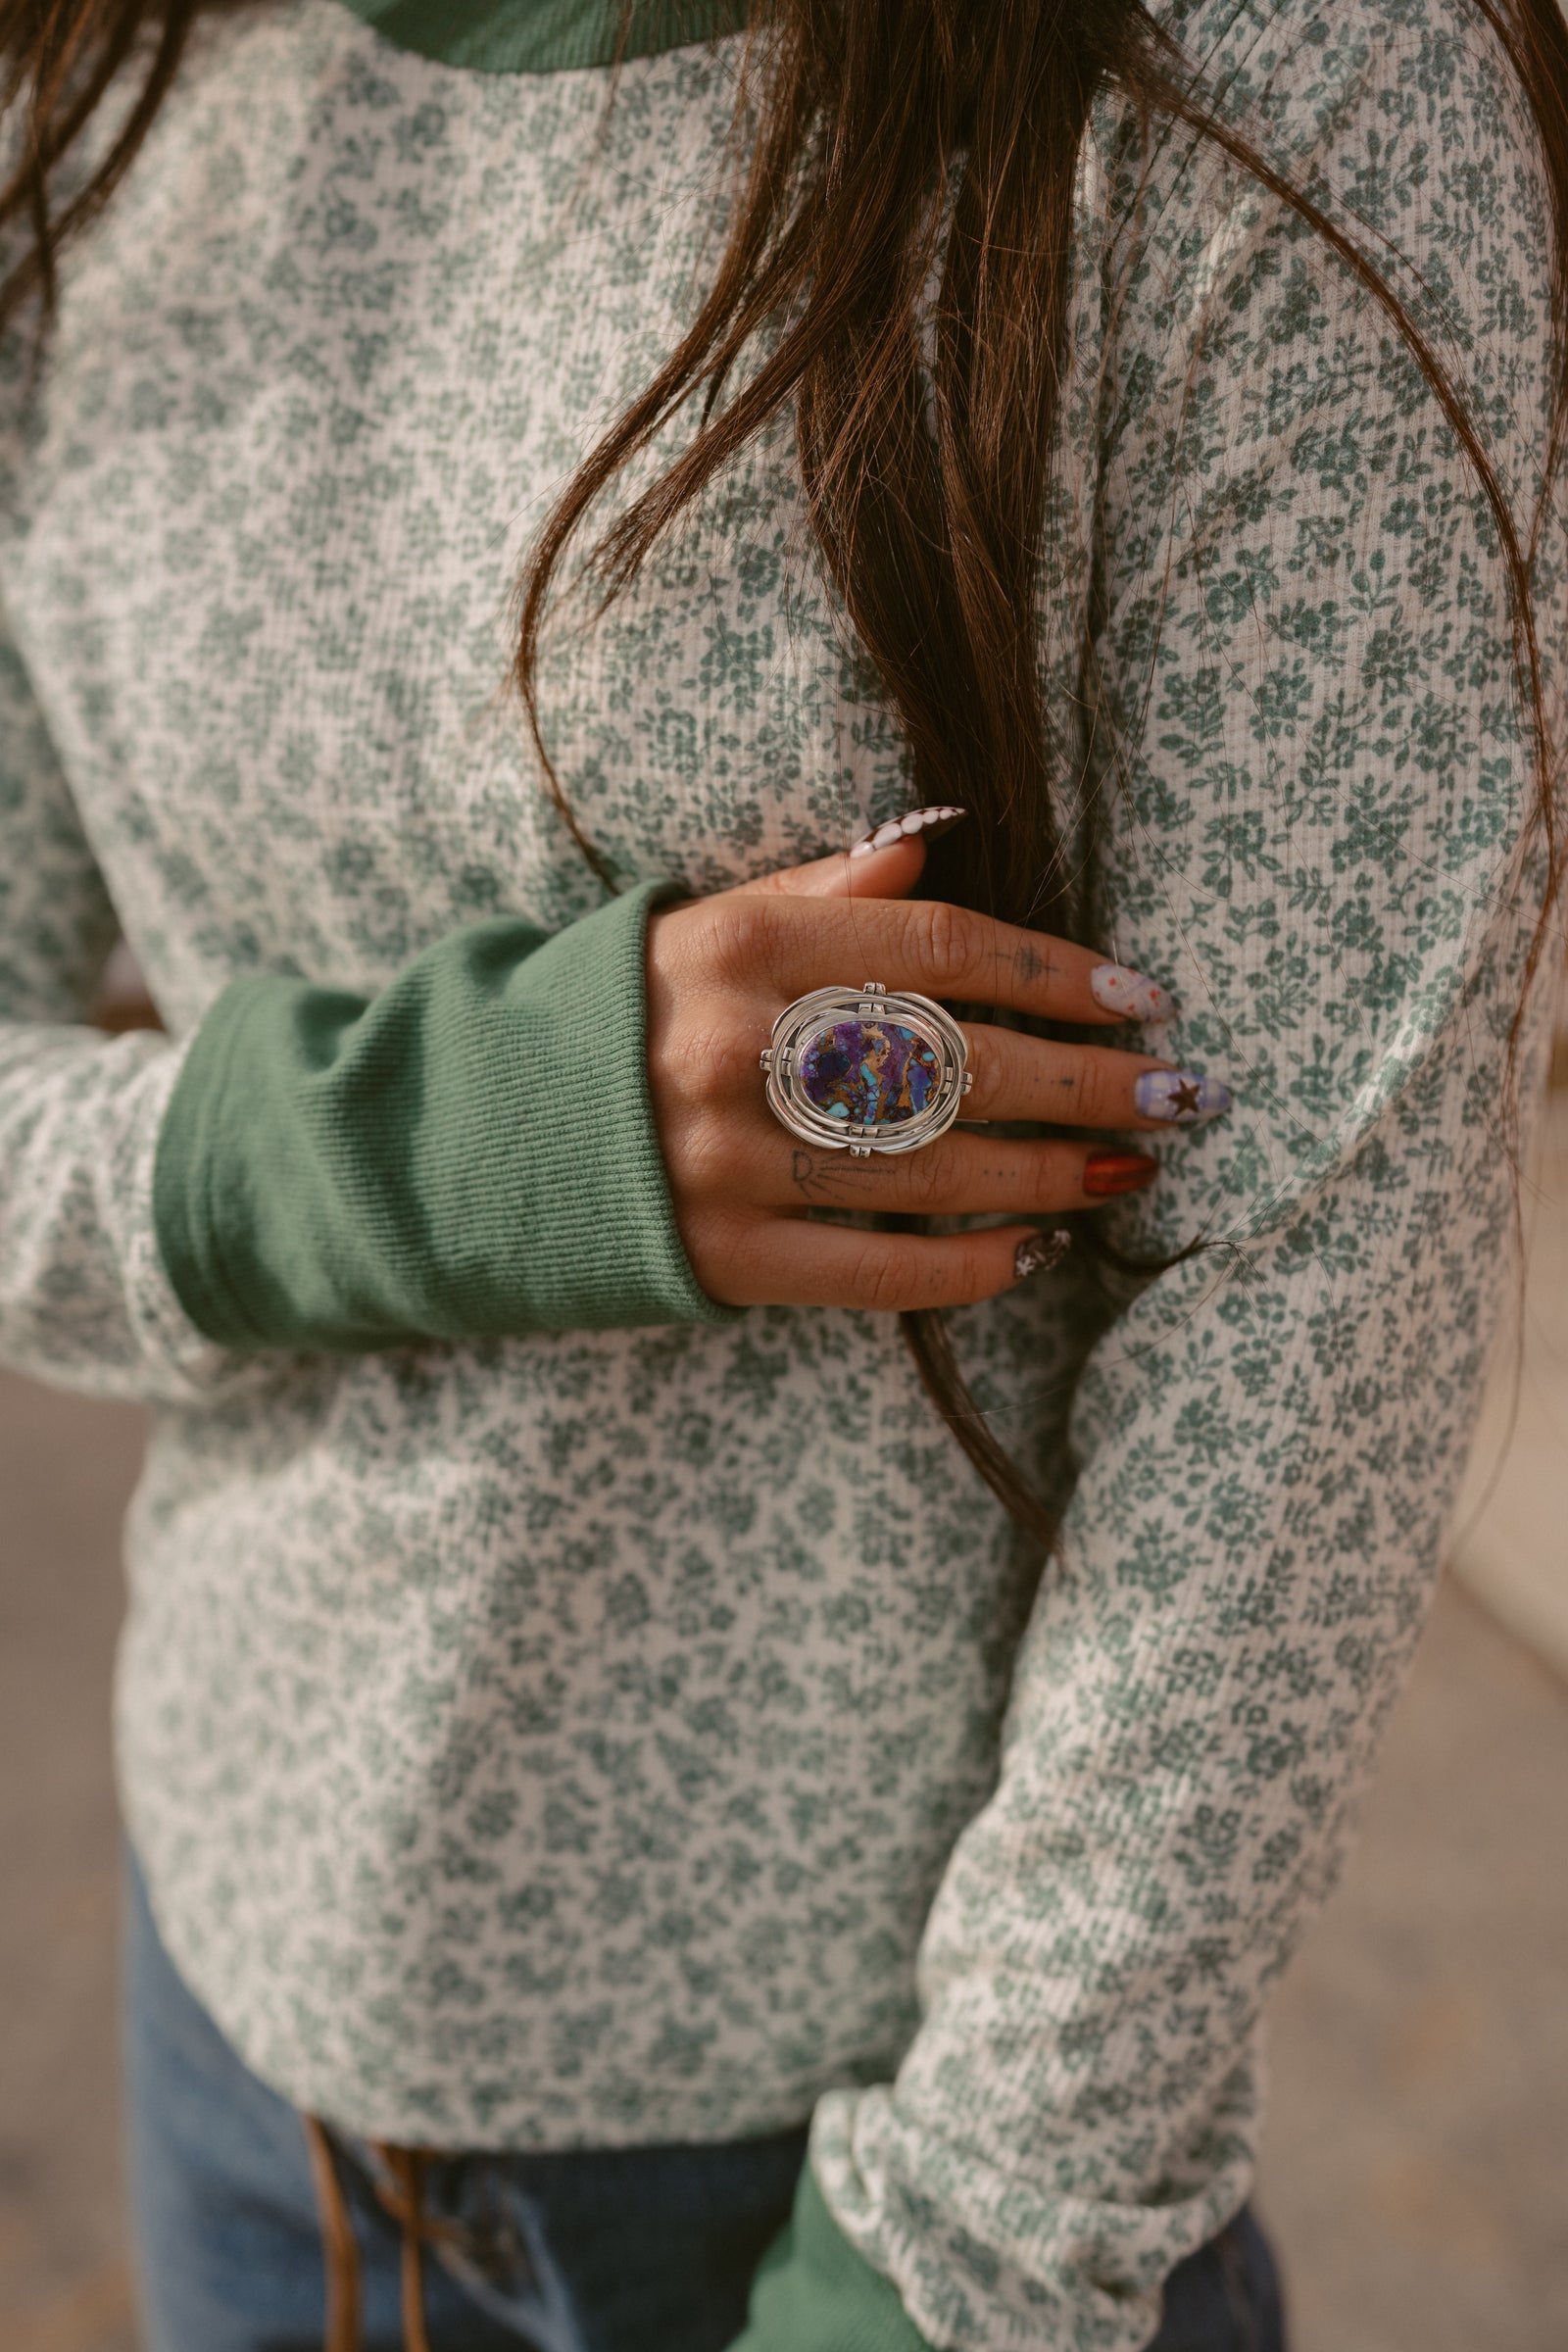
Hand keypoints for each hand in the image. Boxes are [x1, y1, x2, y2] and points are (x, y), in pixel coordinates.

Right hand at [645, 813, 1227, 1311]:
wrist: (479, 1128)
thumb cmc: (619, 1011)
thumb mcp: (704, 922)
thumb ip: (822, 890)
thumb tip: (935, 848)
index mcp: (746, 945)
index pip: (941, 952)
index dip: (1056, 974)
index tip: (1140, 995)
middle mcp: (742, 1048)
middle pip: (961, 1062)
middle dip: (1088, 1080)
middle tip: (1182, 1092)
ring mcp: (731, 1160)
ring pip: (935, 1169)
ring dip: (1053, 1175)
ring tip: (1130, 1170)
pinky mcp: (723, 1256)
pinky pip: (876, 1272)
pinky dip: (967, 1265)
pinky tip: (1033, 1252)